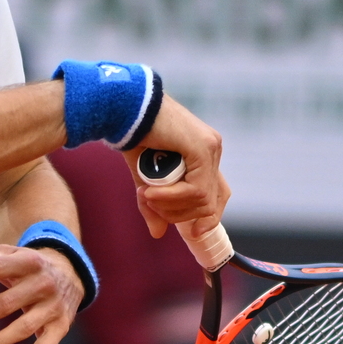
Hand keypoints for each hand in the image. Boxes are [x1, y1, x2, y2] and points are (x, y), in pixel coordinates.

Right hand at [131, 95, 227, 240]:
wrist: (124, 109)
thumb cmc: (132, 137)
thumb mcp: (145, 178)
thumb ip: (154, 204)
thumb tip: (158, 234)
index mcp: (204, 153)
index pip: (218, 194)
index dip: (207, 218)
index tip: (192, 233)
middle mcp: (212, 149)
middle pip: (211, 201)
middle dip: (179, 214)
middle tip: (150, 205)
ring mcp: (210, 147)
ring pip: (202, 199)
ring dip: (171, 206)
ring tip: (146, 195)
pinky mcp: (202, 148)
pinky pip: (195, 189)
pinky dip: (172, 197)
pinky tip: (150, 192)